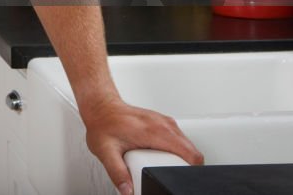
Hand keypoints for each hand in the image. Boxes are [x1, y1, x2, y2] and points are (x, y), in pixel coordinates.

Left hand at [81, 97, 203, 194]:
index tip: (180, 178)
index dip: (189, 170)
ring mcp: (164, 121)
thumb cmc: (103, 124)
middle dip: (184, 167)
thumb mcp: (106, 151)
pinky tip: (160, 155)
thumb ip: (118, 173)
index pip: (190, 154)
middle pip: (192, 151)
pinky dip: (176, 150)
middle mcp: (163, 124)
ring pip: (187, 145)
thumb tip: (128, 190)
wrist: (100, 108)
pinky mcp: (163, 122)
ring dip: (180, 158)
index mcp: (155, 131)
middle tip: (166, 173)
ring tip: (162, 165)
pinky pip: (179, 139)